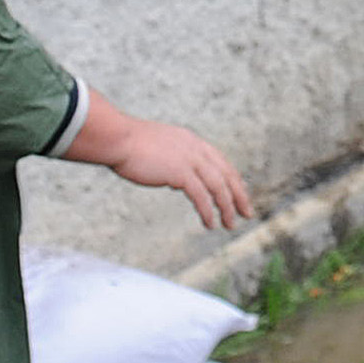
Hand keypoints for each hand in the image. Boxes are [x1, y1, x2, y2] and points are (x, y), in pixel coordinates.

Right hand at [64, 98, 253, 230]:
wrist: (117, 138)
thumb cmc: (128, 144)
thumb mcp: (157, 148)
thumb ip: (170, 161)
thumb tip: (175, 180)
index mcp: (190, 141)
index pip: (220, 161)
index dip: (232, 178)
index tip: (239, 192)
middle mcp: (195, 148)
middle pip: (226, 174)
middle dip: (238, 195)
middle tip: (246, 212)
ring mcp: (189, 160)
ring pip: (218, 187)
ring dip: (226, 207)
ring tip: (230, 224)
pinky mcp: (180, 173)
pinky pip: (201, 196)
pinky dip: (208, 211)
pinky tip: (210, 224)